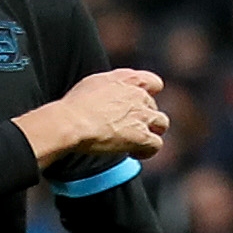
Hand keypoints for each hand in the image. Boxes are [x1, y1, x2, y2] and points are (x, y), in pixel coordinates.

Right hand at [19, 68, 168, 169]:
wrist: (71, 122)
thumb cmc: (74, 105)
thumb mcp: (92, 84)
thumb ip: (110, 86)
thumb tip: (110, 95)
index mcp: (128, 79)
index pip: (153, 83)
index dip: (148, 94)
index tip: (136, 104)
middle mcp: (139, 95)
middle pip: (153, 106)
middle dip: (143, 117)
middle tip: (126, 128)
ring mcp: (143, 116)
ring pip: (161, 124)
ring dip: (151, 132)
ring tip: (135, 141)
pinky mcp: (142, 136)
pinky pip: (156, 145)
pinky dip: (147, 151)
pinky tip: (135, 153)